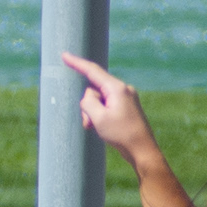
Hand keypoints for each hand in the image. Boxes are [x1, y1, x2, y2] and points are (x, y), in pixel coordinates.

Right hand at [60, 53, 161, 176]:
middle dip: (88, 106)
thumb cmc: (121, 134)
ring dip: (94, 113)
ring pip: (99, 100)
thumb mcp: (98, 118)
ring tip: (98, 128)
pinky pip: (107, 105)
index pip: (93, 71)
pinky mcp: (127, 107)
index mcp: (117, 89)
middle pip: (94, 90)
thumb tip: (88, 97)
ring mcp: (126, 98)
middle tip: (90, 124)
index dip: (77, 63)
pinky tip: (104, 128)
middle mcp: (123, 89)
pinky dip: (101, 115)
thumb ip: (88, 102)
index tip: (64, 55)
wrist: (142, 151)